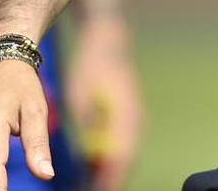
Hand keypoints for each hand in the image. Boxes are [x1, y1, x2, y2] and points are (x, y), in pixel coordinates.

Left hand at [63, 19, 143, 189]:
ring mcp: (137, 119)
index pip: (121, 158)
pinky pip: (125, 145)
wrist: (107, 42)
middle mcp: (136, 121)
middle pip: (127, 161)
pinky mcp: (132, 117)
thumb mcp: (80, 98)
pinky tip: (96, 165)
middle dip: (111, 179)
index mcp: (125, 117)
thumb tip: (90, 155)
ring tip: (91, 183)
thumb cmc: (90, 68)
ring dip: (112, 170)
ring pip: (127, 155)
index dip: (110, 179)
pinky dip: (114, 158)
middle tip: (91, 190)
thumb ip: (88, 128)